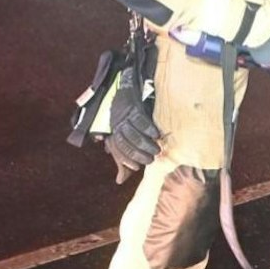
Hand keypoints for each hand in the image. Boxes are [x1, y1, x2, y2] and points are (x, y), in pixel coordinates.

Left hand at [105, 66, 159, 183]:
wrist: (127, 87)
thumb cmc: (128, 118)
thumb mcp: (123, 139)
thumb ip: (122, 161)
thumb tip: (119, 181)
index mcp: (112, 133)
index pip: (117, 151)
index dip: (126, 161)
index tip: (137, 167)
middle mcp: (115, 125)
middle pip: (125, 143)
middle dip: (137, 154)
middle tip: (152, 160)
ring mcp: (123, 115)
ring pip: (132, 133)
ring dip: (145, 143)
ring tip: (157, 149)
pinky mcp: (132, 106)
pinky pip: (139, 119)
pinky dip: (148, 128)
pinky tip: (156, 134)